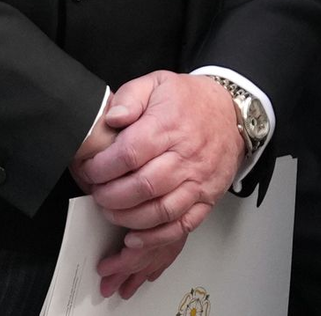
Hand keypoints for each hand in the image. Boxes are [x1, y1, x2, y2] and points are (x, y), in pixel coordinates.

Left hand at [76, 71, 246, 295]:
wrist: (230, 111)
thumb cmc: (189, 100)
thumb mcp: (157, 83)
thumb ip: (130, 97)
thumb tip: (112, 118)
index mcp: (169, 124)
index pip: (130, 153)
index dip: (102, 167)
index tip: (89, 170)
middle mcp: (186, 154)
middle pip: (142, 185)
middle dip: (110, 196)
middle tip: (97, 193)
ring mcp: (198, 180)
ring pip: (159, 210)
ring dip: (128, 218)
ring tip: (111, 210)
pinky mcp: (206, 198)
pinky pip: (181, 226)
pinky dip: (155, 238)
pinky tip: (134, 237)